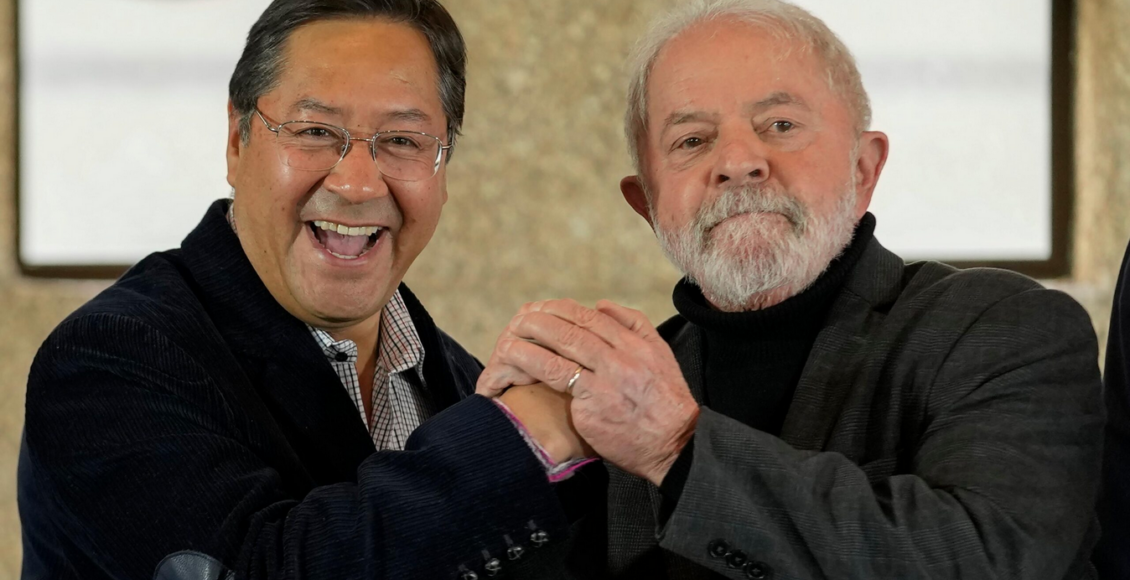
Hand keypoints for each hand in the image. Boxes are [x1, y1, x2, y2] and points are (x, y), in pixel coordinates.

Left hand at [480, 299, 697, 485]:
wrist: (676, 444)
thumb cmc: (665, 402)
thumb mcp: (661, 354)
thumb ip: (634, 325)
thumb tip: (601, 305)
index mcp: (636, 344)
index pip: (592, 317)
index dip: (562, 310)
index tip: (542, 309)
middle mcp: (621, 358)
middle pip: (573, 329)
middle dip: (541, 321)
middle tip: (520, 319)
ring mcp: (605, 381)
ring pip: (561, 350)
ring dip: (530, 341)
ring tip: (509, 338)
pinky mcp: (592, 405)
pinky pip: (558, 379)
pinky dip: (533, 368)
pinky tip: (515, 366)